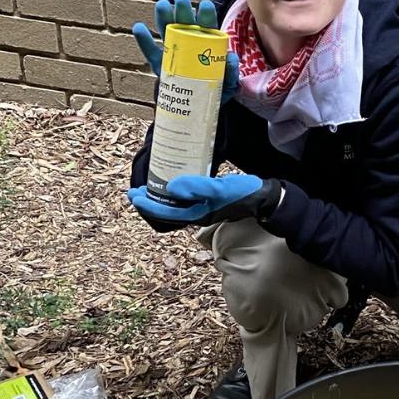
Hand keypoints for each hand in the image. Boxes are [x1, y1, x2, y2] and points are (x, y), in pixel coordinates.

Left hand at [128, 173, 281, 227]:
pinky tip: (173, 185)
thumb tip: (171, 186)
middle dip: (149, 202)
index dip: (147, 205)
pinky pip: (184, 201)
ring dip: (159, 199)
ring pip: (174, 207)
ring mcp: (203, 209)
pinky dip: (173, 194)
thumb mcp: (220, 188)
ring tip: (148, 189)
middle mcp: (198, 214)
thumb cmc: (244, 193)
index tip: (134, 195)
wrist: (265, 198)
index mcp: (197, 214)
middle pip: (167, 212)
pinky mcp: (209, 202)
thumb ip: (196, 187)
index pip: (165, 212)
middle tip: (135, 192)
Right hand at [131, 0, 240, 94]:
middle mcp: (189, 43)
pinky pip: (151, 51)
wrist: (200, 104)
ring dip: (165, 18)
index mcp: (207, 43)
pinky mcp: (160, 64)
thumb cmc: (217, 88)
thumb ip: (231, 72)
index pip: (208, 27)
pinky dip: (144, 40)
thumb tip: (230, 58)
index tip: (206, 5)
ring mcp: (174, 52)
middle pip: (186, 24)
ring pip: (168, 32)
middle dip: (184, 10)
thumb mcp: (228, 82)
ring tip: (162, 5)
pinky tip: (138, 27)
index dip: (206, 15)